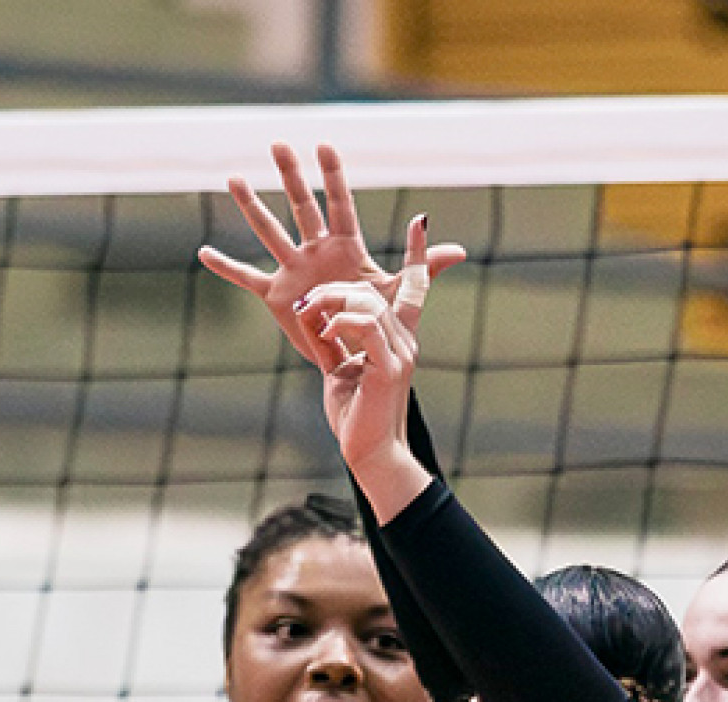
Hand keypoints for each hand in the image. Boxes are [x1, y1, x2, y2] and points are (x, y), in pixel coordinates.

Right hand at [197, 141, 466, 371]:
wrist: (356, 355)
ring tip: (233, 177)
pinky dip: (226, 267)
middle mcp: (316, 251)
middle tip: (277, 143)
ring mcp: (294, 269)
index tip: (325, 144)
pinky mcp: (277, 294)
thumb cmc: (377, 321)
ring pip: (270, 231)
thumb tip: (459, 251)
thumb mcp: (400, 294)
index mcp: (345, 246)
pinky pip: (247, 277)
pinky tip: (203, 253)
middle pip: (302, 206)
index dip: (334, 176)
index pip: (340, 203)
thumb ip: (424, 269)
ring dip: (252, 206)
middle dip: (291, 175)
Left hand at [299, 276, 430, 477]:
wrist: (369, 453)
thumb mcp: (340, 371)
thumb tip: (314, 316)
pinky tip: (322, 332)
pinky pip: (366, 325)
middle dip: (334, 289)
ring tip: (308, 315)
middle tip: (306, 303)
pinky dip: (339, 322)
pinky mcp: (390, 366)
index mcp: (396, 340)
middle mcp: (405, 342)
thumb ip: (331, 342)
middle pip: (373, 292)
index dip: (418, 256)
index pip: (415, 289)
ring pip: (368, 303)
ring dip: (331, 302)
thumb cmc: (354, 417)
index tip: (421, 220)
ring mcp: (401, 353)